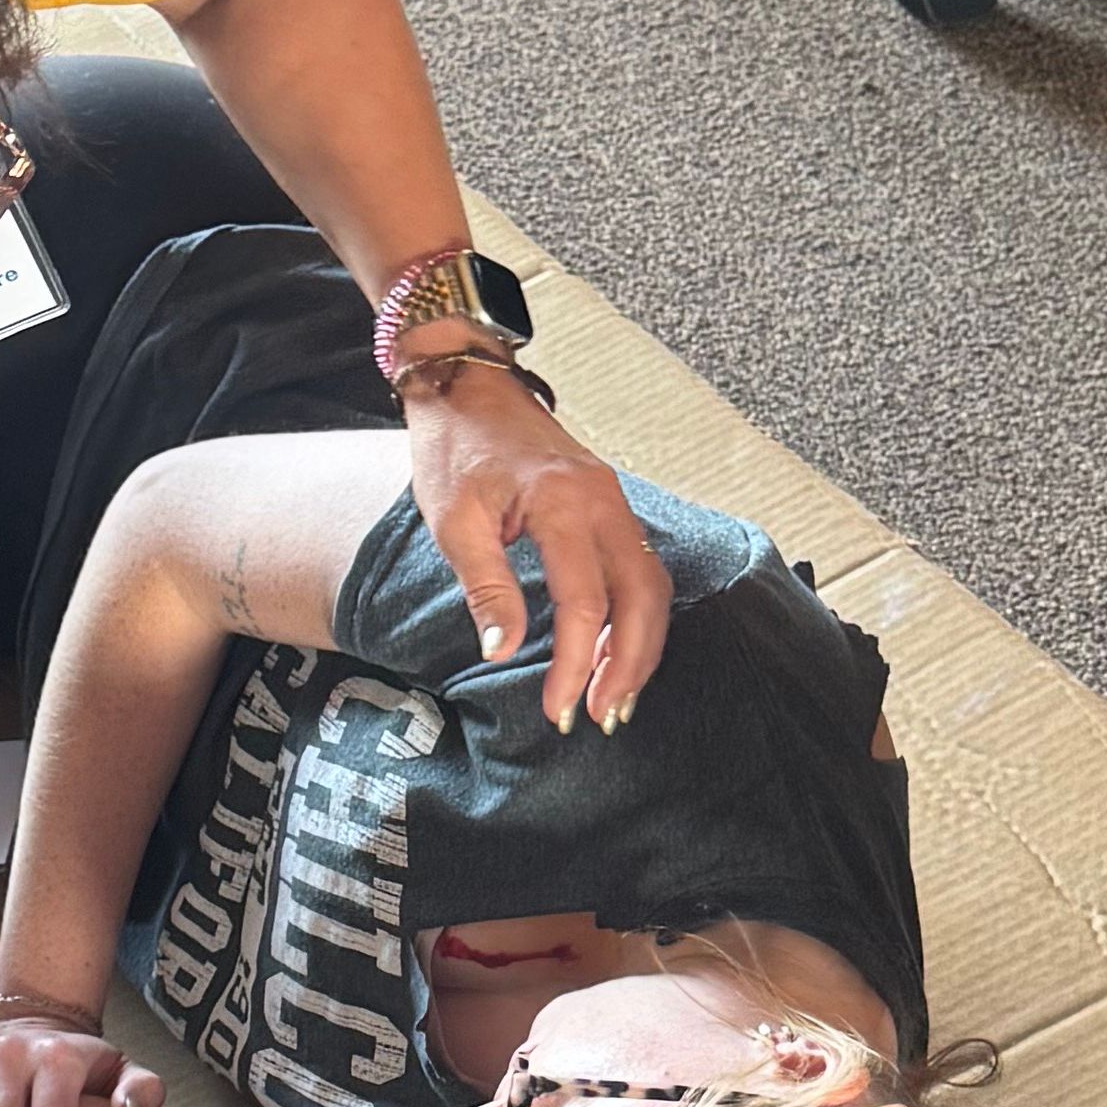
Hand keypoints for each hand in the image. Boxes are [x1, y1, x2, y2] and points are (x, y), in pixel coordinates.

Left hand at [400, 363, 673, 733]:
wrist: (469, 390)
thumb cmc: (456, 450)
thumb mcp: (453, 521)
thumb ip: (485, 586)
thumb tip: (504, 650)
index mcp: (565, 504)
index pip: (586, 602)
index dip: (575, 664)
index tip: (558, 709)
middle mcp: (604, 501)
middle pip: (643, 597)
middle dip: (629, 665)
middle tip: (603, 716)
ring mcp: (615, 501)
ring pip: (653, 585)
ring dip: (640, 645)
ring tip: (614, 696)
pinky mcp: (611, 505)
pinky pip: (641, 568)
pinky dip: (636, 615)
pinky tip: (613, 649)